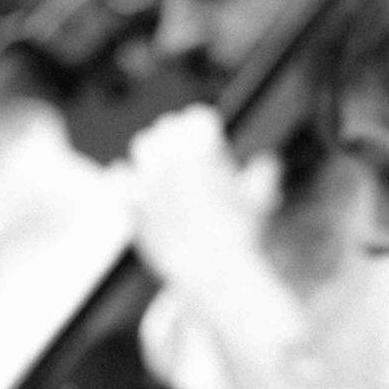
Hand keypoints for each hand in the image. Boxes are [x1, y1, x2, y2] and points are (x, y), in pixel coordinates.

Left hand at [126, 105, 281, 299]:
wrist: (214, 269)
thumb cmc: (240, 237)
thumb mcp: (259, 202)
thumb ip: (261, 177)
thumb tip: (267, 166)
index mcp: (205, 149)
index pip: (197, 118)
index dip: (203, 126)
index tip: (206, 134)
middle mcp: (175, 157)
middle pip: (167, 128)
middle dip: (176, 136)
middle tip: (183, 151)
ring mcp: (152, 178)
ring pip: (143, 146)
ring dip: (153, 152)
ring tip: (161, 166)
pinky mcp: (135, 203)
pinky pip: (120, 179)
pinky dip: (128, 179)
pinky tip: (135, 185)